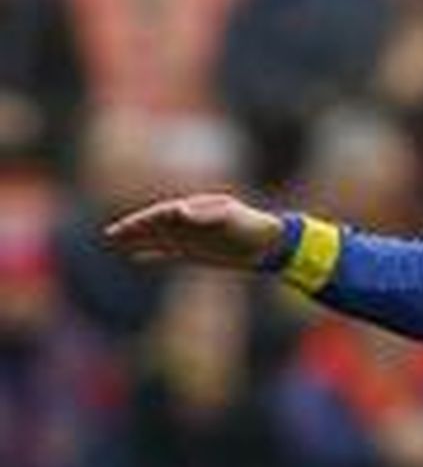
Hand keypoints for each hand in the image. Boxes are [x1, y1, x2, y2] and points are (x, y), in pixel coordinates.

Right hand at [104, 192, 285, 269]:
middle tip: (109, 235)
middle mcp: (188, 221)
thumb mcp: (229, 217)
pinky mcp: (196, 252)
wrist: (268, 244)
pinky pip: (168, 253)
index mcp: (193, 208)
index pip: (161, 213)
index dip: (142, 220)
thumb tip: (178, 210)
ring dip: (137, 240)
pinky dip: (153, 255)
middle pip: (153, 224)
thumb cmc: (250, 225)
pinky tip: (136, 258)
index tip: (126, 227)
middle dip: (132, 229)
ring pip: (157, 238)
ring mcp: (190, 237)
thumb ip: (203, 214)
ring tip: (114, 243)